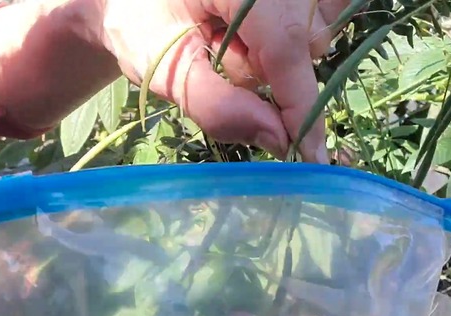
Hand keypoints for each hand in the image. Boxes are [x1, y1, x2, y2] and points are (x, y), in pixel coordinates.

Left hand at [99, 0, 350, 162]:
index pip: (286, 46)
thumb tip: (278, 140)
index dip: (300, 105)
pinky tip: (240, 36)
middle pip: (304, 45)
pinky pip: (306, 27)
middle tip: (216, 59)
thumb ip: (217, 106)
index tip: (311, 156)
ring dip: (270, 59)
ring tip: (223, 43)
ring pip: (309, 39)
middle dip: (268, 75)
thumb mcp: (164, 69)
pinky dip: (276, 46)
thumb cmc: (140, 24)